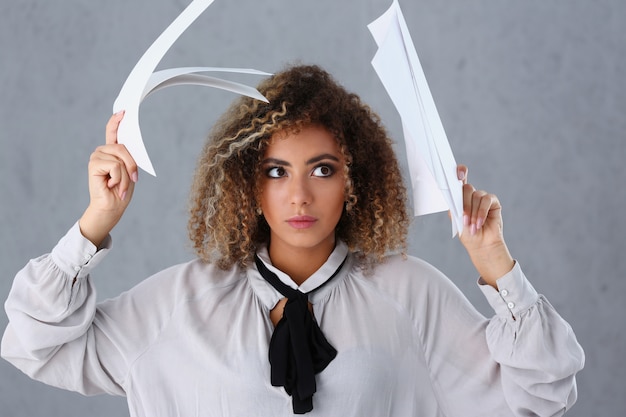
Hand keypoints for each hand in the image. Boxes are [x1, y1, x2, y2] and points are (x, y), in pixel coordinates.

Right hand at [78, 111, 137, 245]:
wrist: (111, 207)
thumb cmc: (121, 191)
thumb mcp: (129, 171)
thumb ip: (128, 158)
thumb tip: (127, 146)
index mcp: (111, 151)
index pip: (112, 132)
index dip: (117, 121)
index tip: (123, 111)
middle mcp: (102, 151)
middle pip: (123, 147)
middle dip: (132, 165)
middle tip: (133, 179)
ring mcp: (96, 156)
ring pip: (121, 158)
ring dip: (125, 176)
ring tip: (118, 186)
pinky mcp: (93, 164)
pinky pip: (115, 166)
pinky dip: (119, 179)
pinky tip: (111, 186)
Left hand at [456, 165, 513, 286]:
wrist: (481, 244)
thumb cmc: (468, 233)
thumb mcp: (457, 219)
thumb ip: (455, 206)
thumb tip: (452, 196)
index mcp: (460, 197)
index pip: (459, 180)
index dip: (459, 172)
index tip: (458, 174)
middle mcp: (471, 195)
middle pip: (467, 188)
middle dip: (464, 205)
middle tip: (464, 220)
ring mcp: (482, 197)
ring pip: (476, 196)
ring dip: (473, 212)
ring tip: (472, 225)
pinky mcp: (493, 201)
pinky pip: (486, 201)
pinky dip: (481, 213)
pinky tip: (480, 223)